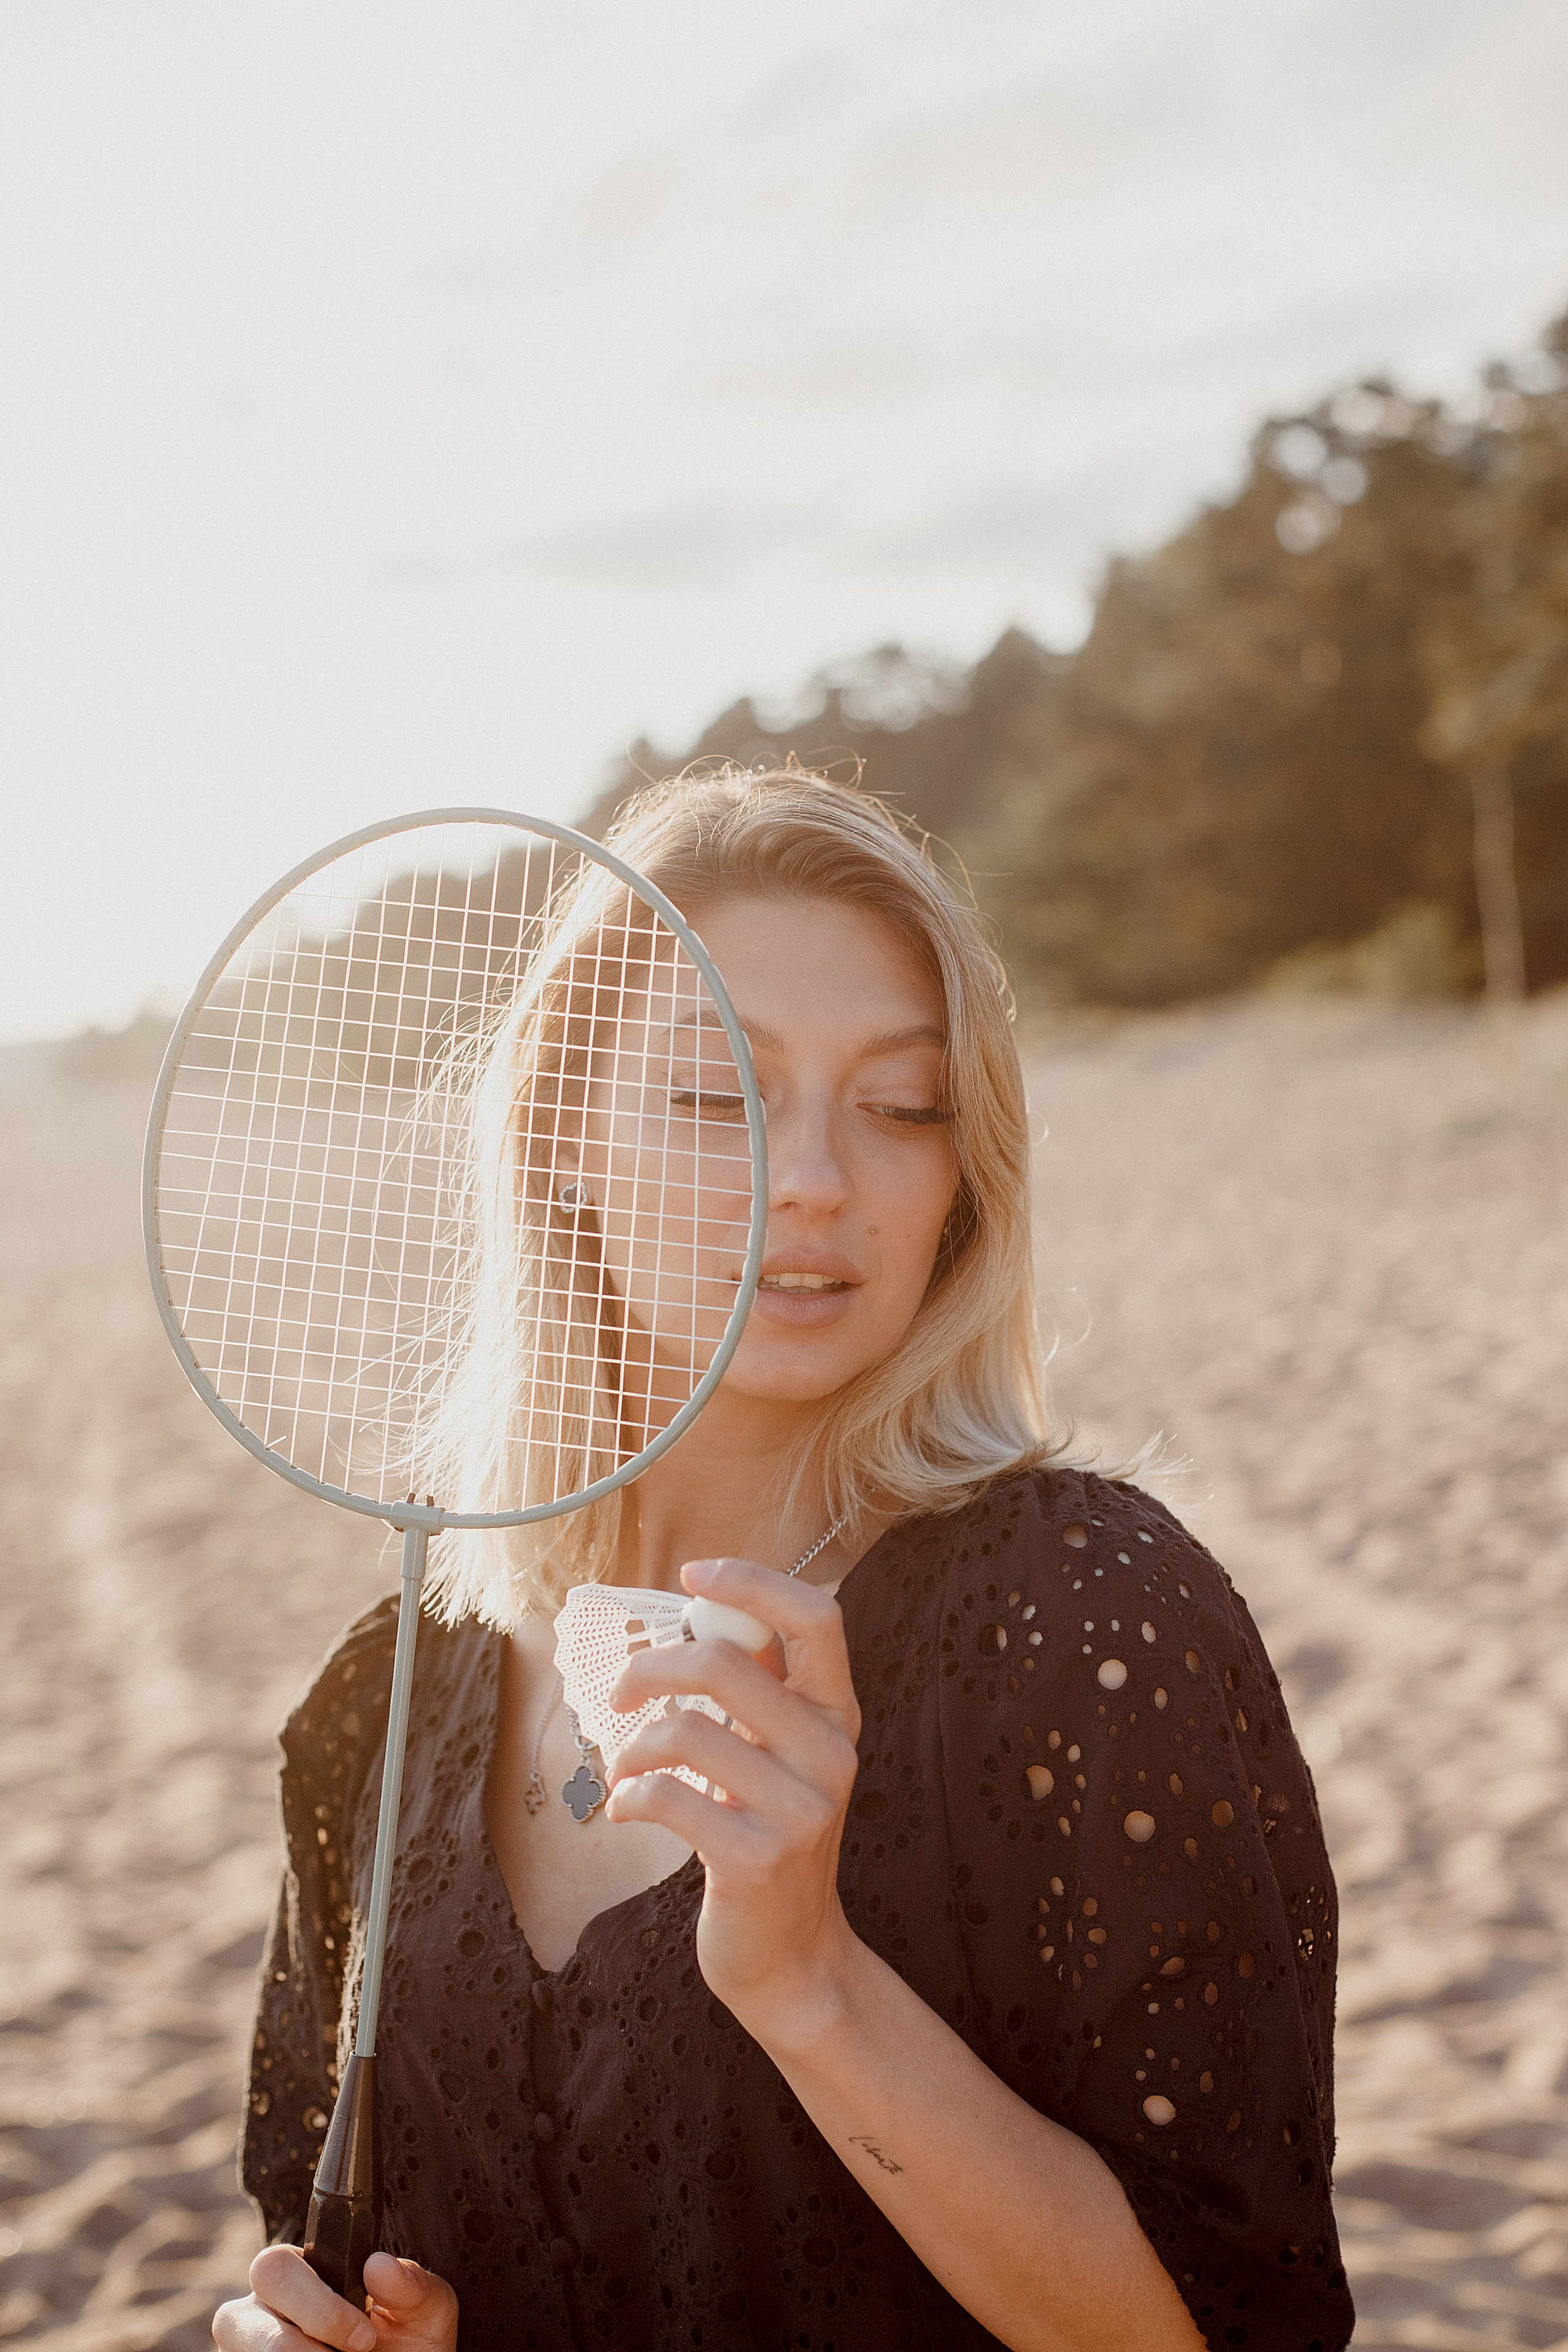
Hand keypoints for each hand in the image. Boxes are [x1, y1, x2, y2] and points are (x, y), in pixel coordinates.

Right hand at [212, 2246, 456, 2351]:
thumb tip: (378, 2264)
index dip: (317, 2305)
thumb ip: (412, 2286)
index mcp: (303, 2273)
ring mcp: (250, 2346)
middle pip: (240, 2312)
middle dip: (310, 2334)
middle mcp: (264, 2309)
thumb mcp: (425, 2315)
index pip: (275, 2267)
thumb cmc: (411, 2344)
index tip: (364, 2336)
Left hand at [602, 1557, 862, 2041]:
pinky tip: (629, 1808)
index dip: (752, 1581)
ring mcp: (801, 1810)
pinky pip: (668, 1797)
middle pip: (725, 1664)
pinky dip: (630, 1795)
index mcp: (837, 1714)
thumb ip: (760, 1689)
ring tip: (625, 1770)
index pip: (818, 1616)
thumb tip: (705, 1612)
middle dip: (651, 1668)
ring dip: (633, 1747)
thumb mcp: (778, 1754)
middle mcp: (831, 1754)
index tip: (693, 1575)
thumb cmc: (767, 1835)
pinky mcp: (758, 1859)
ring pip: (686, 1731)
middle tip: (621, 1694)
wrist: (790, 1956)